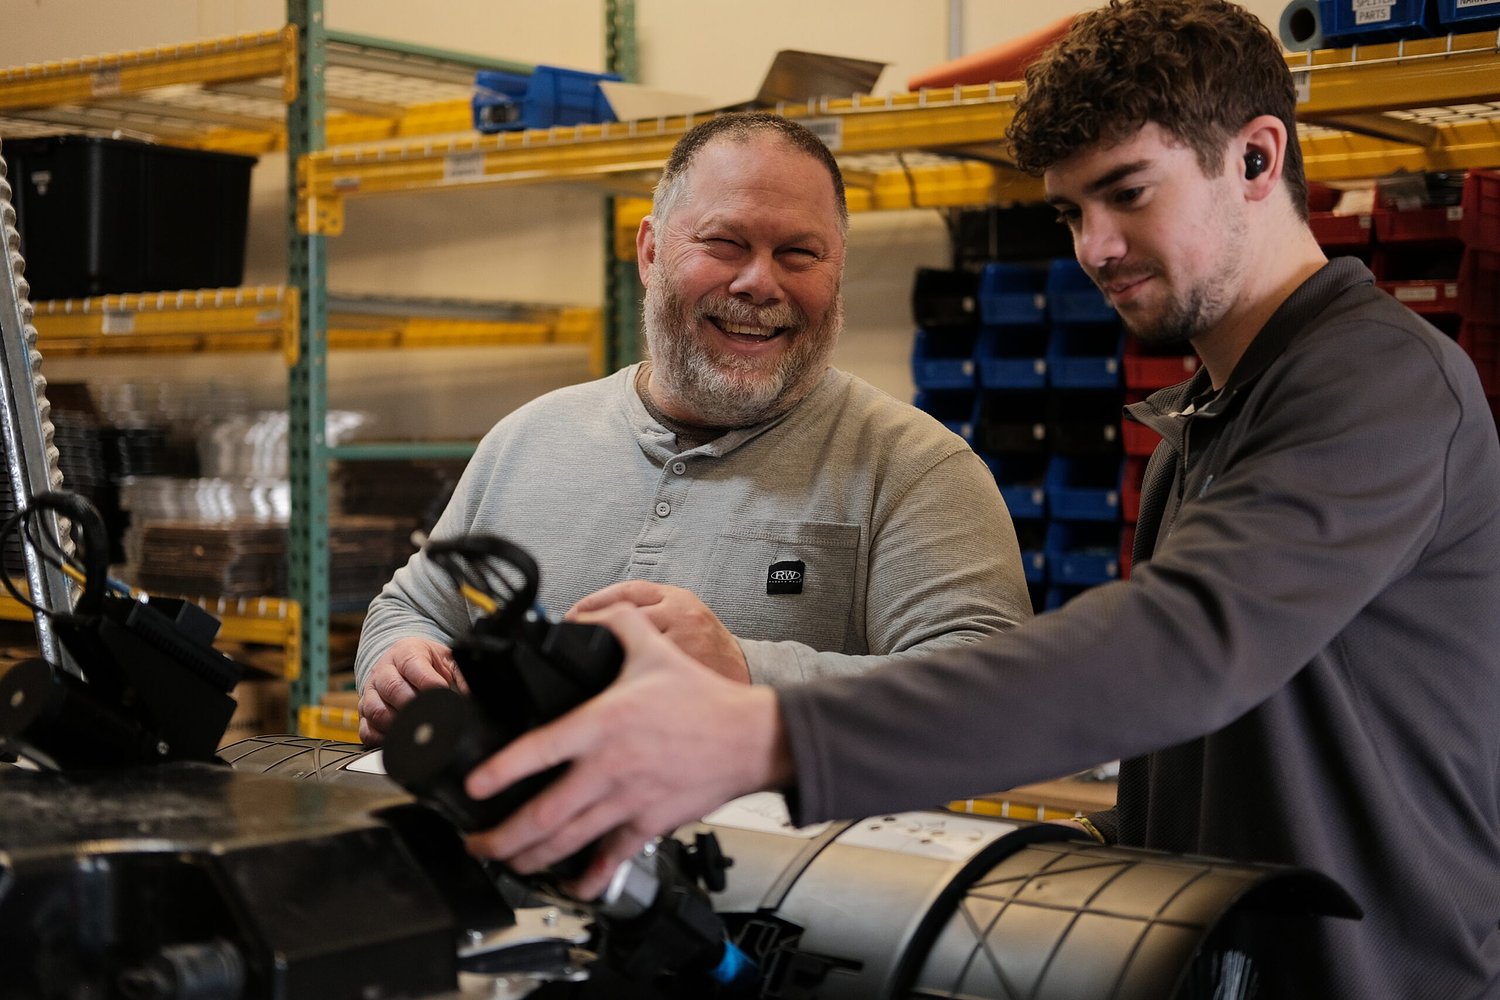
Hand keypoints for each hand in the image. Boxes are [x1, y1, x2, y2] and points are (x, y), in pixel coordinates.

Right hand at [358, 636, 462, 746]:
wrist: (400, 660)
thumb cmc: (425, 662)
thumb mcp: (445, 659)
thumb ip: (461, 674)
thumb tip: (472, 694)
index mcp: (405, 652)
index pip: (412, 665)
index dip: (428, 682)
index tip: (443, 693)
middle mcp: (384, 671)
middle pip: (393, 689)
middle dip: (414, 705)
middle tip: (432, 716)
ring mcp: (372, 691)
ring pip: (377, 710)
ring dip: (397, 723)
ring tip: (416, 730)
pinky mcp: (364, 711)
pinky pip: (366, 728)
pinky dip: (380, 738)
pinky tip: (397, 740)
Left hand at [462, 602, 793, 899]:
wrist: (750, 738)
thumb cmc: (704, 699)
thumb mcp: (654, 650)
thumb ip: (616, 625)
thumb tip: (590, 612)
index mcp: (603, 723)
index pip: (537, 751)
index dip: (498, 773)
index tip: (472, 787)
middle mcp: (610, 767)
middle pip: (543, 814)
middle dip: (502, 837)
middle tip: (478, 843)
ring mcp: (629, 800)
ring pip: (569, 841)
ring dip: (533, 858)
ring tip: (510, 861)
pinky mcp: (650, 824)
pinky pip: (613, 858)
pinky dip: (590, 878)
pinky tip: (574, 885)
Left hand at [569, 581, 750, 683]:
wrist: (746, 668)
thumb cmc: (710, 644)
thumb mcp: (683, 612)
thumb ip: (650, 609)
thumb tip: (598, 615)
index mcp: (677, 597)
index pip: (628, 590)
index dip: (594, 601)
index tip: (572, 614)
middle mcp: (681, 615)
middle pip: (626, 616)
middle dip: (594, 627)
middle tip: (570, 640)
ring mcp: (684, 643)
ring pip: (634, 645)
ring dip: (606, 654)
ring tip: (587, 664)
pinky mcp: (687, 669)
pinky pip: (649, 672)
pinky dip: (626, 678)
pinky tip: (612, 685)